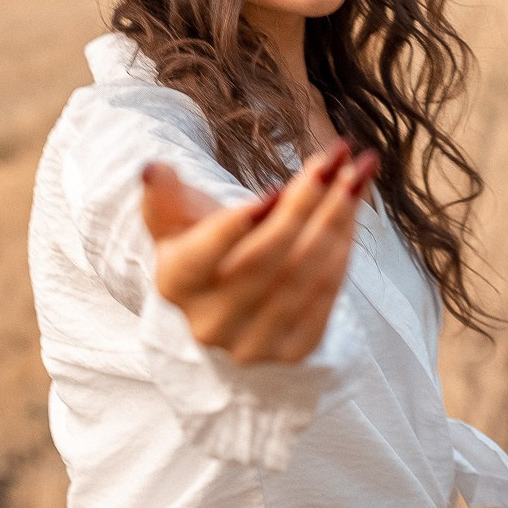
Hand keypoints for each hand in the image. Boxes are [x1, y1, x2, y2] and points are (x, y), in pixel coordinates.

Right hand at [140, 141, 377, 364]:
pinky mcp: (293, 349)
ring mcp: (253, 342)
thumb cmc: (206, 245)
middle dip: (306, 202)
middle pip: (265, 256)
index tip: (276, 188)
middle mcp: (210, 322)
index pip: (205, 251)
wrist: (233, 301)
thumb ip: (166, 195)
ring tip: (354, 172)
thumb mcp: (178, 217)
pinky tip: (352, 210)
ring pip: (304, 273)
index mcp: (175, 284)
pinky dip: (344, 247)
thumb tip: (152, 172)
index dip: (240, 222)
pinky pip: (327, 292)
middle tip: (335, 157)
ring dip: (336, 218)